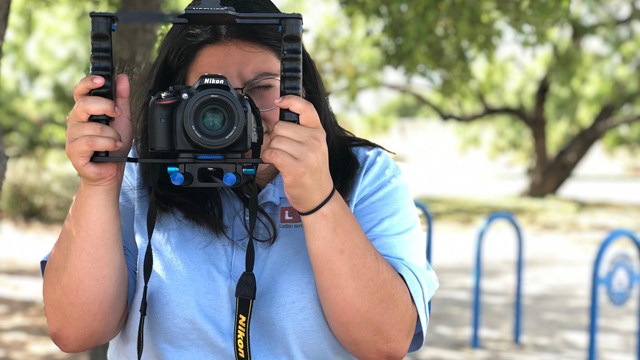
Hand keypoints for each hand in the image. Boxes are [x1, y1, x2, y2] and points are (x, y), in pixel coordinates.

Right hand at [66, 74, 132, 186]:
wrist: (112, 171)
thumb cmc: (114, 146)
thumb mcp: (123, 119)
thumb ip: (122, 99)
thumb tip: (122, 78)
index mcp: (85, 111)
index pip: (80, 92)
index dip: (88, 83)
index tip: (101, 80)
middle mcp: (75, 121)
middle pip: (83, 104)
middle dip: (105, 106)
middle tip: (117, 114)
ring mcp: (72, 137)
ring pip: (92, 127)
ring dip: (111, 134)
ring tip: (116, 141)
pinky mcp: (73, 151)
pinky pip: (90, 142)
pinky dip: (107, 144)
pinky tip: (113, 148)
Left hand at [261, 96, 333, 212]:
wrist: (319, 196)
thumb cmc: (312, 171)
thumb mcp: (314, 146)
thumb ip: (302, 130)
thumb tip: (280, 113)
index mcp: (319, 132)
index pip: (306, 108)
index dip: (290, 100)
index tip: (279, 101)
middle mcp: (315, 140)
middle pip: (280, 126)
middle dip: (276, 137)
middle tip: (284, 150)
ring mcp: (306, 154)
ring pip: (274, 140)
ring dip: (272, 149)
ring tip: (282, 159)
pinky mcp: (295, 167)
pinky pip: (272, 153)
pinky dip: (268, 158)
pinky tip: (276, 163)